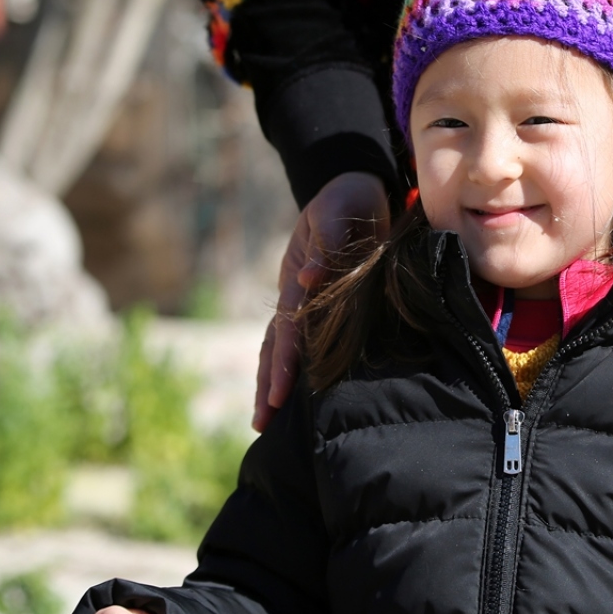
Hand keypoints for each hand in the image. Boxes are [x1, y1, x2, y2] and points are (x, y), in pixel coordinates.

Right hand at [254, 171, 390, 430]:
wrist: (350, 190)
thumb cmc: (346, 201)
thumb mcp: (336, 213)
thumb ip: (325, 243)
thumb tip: (308, 278)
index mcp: (297, 278)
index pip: (288, 329)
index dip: (285, 363)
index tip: (280, 396)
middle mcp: (296, 295)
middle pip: (276, 345)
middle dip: (269, 383)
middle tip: (262, 423)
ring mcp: (304, 300)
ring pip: (282, 346)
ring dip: (275, 380)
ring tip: (266, 419)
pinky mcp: (321, 303)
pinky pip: (305, 340)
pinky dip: (296, 366)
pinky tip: (296, 395)